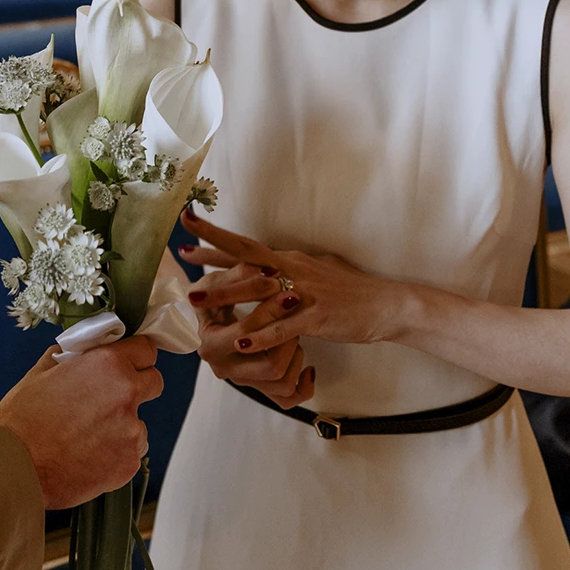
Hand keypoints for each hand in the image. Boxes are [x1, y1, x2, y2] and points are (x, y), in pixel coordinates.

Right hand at [0, 336, 162, 509]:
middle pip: (154, 382)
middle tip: (109, 399)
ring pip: (140, 423)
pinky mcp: (128, 463)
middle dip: (137, 387)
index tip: (129, 362)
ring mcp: (131, 431)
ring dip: (123, 426)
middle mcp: (126, 394)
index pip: (146, 349)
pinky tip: (87, 456)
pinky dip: (114, 454)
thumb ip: (67, 359)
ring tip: (87, 436)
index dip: (136, 355)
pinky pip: (130, 452)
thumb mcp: (40, 374)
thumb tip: (74, 355)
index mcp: (107, 365)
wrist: (15, 467)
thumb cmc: (22, 421)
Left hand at [181, 209, 406, 361]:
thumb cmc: (349, 290)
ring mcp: (305, 293)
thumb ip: (288, 266)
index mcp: (289, 259)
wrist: (386, 305)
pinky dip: (263, 336)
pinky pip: (285, 327)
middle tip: (183, 254)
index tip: (188, 225)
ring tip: (196, 301)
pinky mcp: (317, 317)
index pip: (246, 245)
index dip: (216, 236)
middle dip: (212, 255)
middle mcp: (293, 269)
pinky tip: (242, 344)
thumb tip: (267, 261)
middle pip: (247, 257)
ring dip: (225, 295)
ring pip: (259, 292)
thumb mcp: (314, 270)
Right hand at [189, 263, 314, 408]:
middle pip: (271, 367)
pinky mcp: (256, 387)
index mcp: (210, 344)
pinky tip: (308, 365)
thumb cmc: (210, 294)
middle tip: (293, 318)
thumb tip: (272, 275)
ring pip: (283, 384)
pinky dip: (303, 386)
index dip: (271, 313)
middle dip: (289, 340)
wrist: (200, 316)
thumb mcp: (218, 280)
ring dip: (296, 358)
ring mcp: (241, 380)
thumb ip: (243, 275)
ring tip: (294, 335)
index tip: (291, 295)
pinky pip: (287, 399)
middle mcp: (224, 368)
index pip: (247, 334)